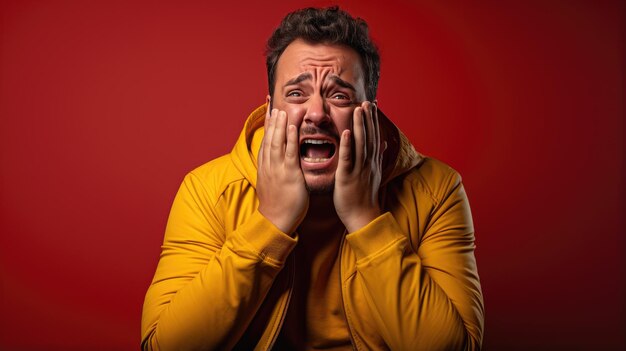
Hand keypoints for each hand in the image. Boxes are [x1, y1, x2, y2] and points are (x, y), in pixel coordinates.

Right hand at [257, 108, 308, 233]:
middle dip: (272, 120)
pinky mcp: (290, 174)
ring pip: (277, 141)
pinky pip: (289, 153)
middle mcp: (269, 165)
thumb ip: (273, 171)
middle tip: (274, 103)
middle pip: (269, 138)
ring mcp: (278, 169)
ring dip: (280, 124)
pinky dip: (290, 138)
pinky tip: (292, 126)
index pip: (265, 141)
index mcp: (265, 167)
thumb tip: (275, 163)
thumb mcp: (271, 184)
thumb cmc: (277, 205)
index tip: (268, 111)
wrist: (275, 221)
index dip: (266, 125)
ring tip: (282, 109)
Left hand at [334, 101, 385, 232]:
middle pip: (369, 135)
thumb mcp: (374, 174)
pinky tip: (347, 131)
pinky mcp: (348, 177)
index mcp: (373, 161)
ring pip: (361, 143)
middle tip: (367, 100)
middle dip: (369, 117)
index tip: (373, 104)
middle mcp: (368, 163)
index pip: (374, 136)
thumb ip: (377, 157)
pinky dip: (348, 144)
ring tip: (359, 109)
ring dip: (360, 125)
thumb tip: (382, 144)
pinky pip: (348, 158)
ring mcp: (359, 169)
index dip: (374, 119)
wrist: (363, 217)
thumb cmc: (365, 197)